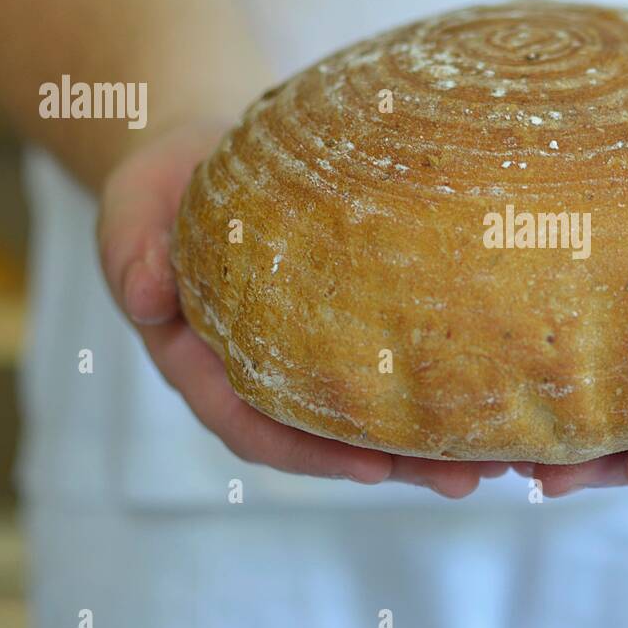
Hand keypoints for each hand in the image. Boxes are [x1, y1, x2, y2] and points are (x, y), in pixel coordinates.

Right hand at [96, 119, 508, 497]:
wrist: (204, 148)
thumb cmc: (164, 182)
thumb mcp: (133, 205)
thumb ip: (130, 251)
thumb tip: (145, 297)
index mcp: (206, 361)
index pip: (256, 425)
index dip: (312, 452)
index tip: (373, 469)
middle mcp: (261, 369)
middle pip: (329, 433)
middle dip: (397, 462)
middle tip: (464, 479)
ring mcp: (305, 348)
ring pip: (367, 408)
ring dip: (429, 438)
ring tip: (497, 456)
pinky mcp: (345, 314)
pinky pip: (388, 353)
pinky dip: (436, 377)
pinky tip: (489, 387)